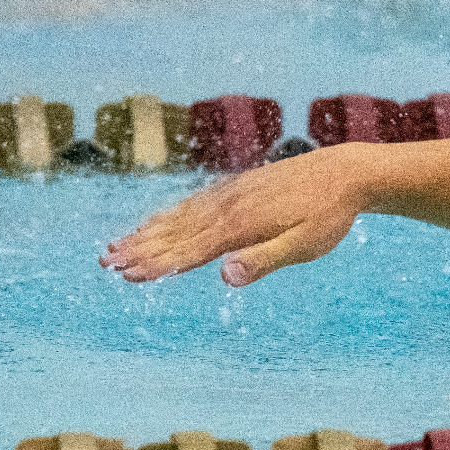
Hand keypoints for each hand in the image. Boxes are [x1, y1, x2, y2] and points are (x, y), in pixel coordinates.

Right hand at [102, 144, 380, 285]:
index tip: (128, 276)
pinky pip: (193, 204)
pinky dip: (168, 215)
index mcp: (240, 225)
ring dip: (145, 233)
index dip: (158, 264)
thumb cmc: (328, 215)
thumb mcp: (305, 245)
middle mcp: (227, 207)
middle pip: (176, 232)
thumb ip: (265, 260)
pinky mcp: (236, 189)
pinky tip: (154, 222)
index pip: (191, 250)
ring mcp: (229, 195)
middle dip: (139, 249)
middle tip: (105, 265)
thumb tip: (225, 278)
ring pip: (179, 217)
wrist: (345, 172)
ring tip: (114, 247)